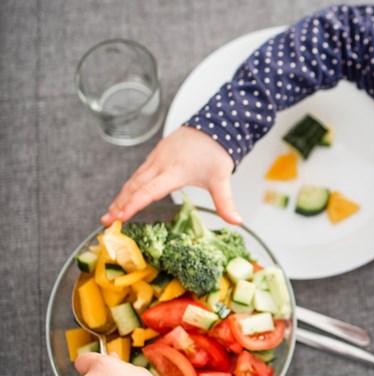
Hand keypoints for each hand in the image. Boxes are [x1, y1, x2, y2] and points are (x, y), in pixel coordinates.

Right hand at [101, 126, 241, 225]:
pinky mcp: (155, 157)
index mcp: (174, 171)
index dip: (134, 204)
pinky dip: (128, 187)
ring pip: (133, 180)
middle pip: (134, 186)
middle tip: (106, 222)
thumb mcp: (221, 179)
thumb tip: (236, 221)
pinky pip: (137, 174)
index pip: (149, 190)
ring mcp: (155, 159)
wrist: (212, 125)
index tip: (121, 216)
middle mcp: (160, 164)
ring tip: (109, 214)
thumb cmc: (215, 151)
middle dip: (119, 204)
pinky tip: (123, 198)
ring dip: (120, 197)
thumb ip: (226, 202)